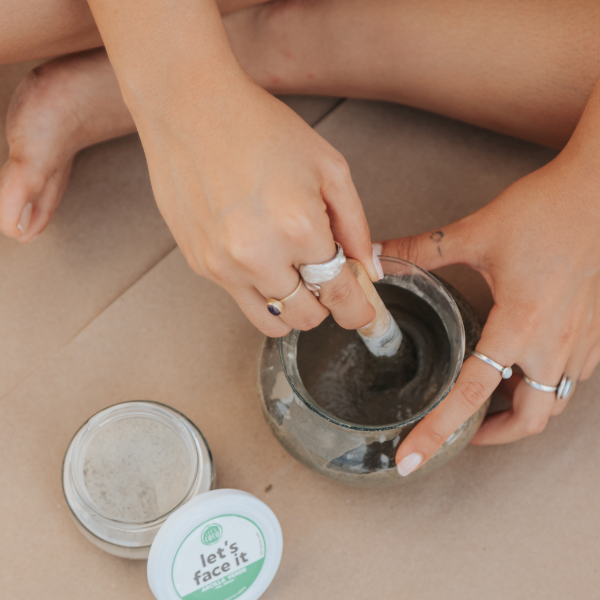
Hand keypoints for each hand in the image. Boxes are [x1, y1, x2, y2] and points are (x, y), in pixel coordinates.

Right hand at [134, 74, 379, 335]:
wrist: (188, 109)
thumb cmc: (259, 128)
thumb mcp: (328, 167)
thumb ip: (356, 225)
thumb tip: (369, 269)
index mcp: (299, 228)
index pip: (340, 295)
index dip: (358, 311)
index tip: (364, 315)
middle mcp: (260, 256)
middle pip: (308, 318)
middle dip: (326, 304)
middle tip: (326, 277)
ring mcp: (225, 265)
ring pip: (273, 322)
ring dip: (293, 307)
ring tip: (294, 272)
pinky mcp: (202, 265)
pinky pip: (242, 299)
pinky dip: (261, 289)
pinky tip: (261, 253)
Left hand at [380, 142, 599, 475]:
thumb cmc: (543, 212)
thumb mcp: (473, 234)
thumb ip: (421, 251)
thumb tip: (378, 257)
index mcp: (519, 326)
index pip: (471, 394)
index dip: (437, 431)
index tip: (411, 459)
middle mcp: (553, 345)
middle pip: (528, 420)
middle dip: (492, 435)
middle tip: (462, 431)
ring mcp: (580, 343)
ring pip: (553, 404)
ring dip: (519, 412)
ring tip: (489, 401)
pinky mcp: (595, 334)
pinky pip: (570, 380)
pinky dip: (542, 386)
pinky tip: (521, 366)